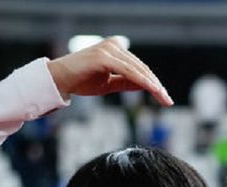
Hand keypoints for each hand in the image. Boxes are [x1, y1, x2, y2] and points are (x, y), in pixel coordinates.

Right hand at [47, 39, 172, 104]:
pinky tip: (151, 89)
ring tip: (163, 97)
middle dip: (156, 85)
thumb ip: (126, 83)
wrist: (59, 79)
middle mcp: (114, 45)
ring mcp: (109, 49)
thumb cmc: (81, 81)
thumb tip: (146, 85)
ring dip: (152, 84)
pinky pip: (128, 70)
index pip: (139, 68)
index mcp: (116, 50)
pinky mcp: (104, 57)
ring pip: (137, 69)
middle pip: (141, 68)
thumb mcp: (108, 83)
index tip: (164, 97)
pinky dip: (141, 80)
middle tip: (168, 100)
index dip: (153, 82)